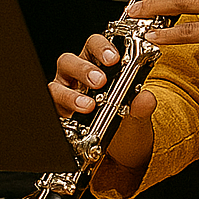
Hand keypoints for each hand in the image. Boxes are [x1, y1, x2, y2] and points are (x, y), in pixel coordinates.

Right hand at [49, 34, 155, 167]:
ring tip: (89, 105)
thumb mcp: (138, 115)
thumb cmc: (126, 124)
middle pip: (69, 60)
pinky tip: (74, 116)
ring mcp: (66, 93)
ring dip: (71, 94)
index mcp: (98, 66)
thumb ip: (142, 105)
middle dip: (84, 69)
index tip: (114, 57)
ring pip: (56, 84)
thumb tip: (145, 98)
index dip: (101, 47)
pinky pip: (53, 106)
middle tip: (100, 81)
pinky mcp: (59, 112)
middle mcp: (77, 76)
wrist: (121, 152)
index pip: (95, 45)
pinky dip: (64, 109)